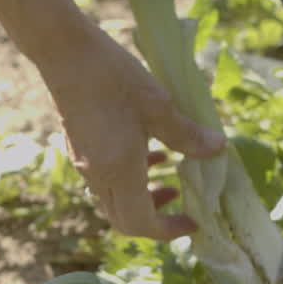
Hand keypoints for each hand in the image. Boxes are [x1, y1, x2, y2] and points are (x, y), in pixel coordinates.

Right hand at [42, 27, 224, 239]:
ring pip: (114, 200)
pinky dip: (128, 177)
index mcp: (118, 171)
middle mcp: (97, 176)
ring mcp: (83, 163)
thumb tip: (218, 150)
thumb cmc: (114, 77)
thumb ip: (186, 135)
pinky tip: (146, 151)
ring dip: (142, 196)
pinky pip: (104, 180)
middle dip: (155, 218)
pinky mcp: (77, 149)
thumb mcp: (158, 106)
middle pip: (124, 219)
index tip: (192, 222)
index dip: (167, 231)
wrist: (65, 52)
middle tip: (181, 200)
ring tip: (168, 173)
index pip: (140, 223)